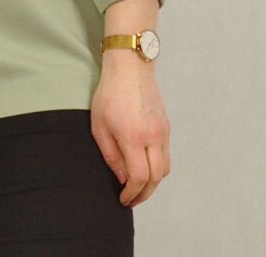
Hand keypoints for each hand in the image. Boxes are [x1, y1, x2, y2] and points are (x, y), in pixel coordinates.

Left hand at [90, 56, 170, 207]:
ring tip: (138, 186)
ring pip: (164, 169)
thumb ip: (110, 155)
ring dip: (153, 183)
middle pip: (156, 178)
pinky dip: (158, 167)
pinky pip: (166, 155)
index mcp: (133, 137)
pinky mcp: (166, 126)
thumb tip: (122, 177)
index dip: (132, 193)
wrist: (130, 66)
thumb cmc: (110, 93)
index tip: (123, 198)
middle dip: (144, 194)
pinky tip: (145, 166)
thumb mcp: (99, 125)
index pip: (140, 177)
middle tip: (131, 199)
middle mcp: (153, 136)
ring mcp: (163, 131)